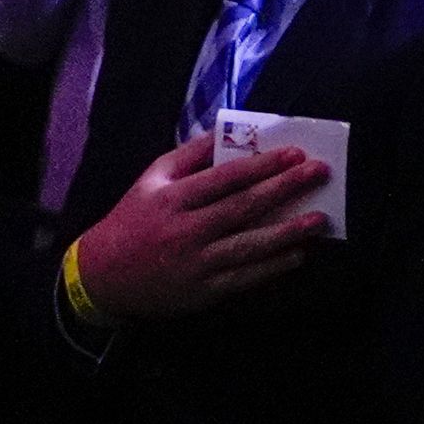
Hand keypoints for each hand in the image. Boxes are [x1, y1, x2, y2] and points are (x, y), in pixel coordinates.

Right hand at [72, 133, 332, 321]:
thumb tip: (227, 131)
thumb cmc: (133, 218)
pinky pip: (245, 278)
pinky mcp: (203, 291)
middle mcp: (186, 229)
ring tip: (319, 220)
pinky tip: (297, 255)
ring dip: (288, 232)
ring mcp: (196, 263)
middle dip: (286, 188)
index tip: (295, 153)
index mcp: (173, 197)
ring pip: (249, 245)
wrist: (104, 275)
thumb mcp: (152, 177)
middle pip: (244, 207)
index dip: (263, 164)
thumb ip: (190, 154)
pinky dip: (273, 267)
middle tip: (320, 174)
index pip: (226, 177)